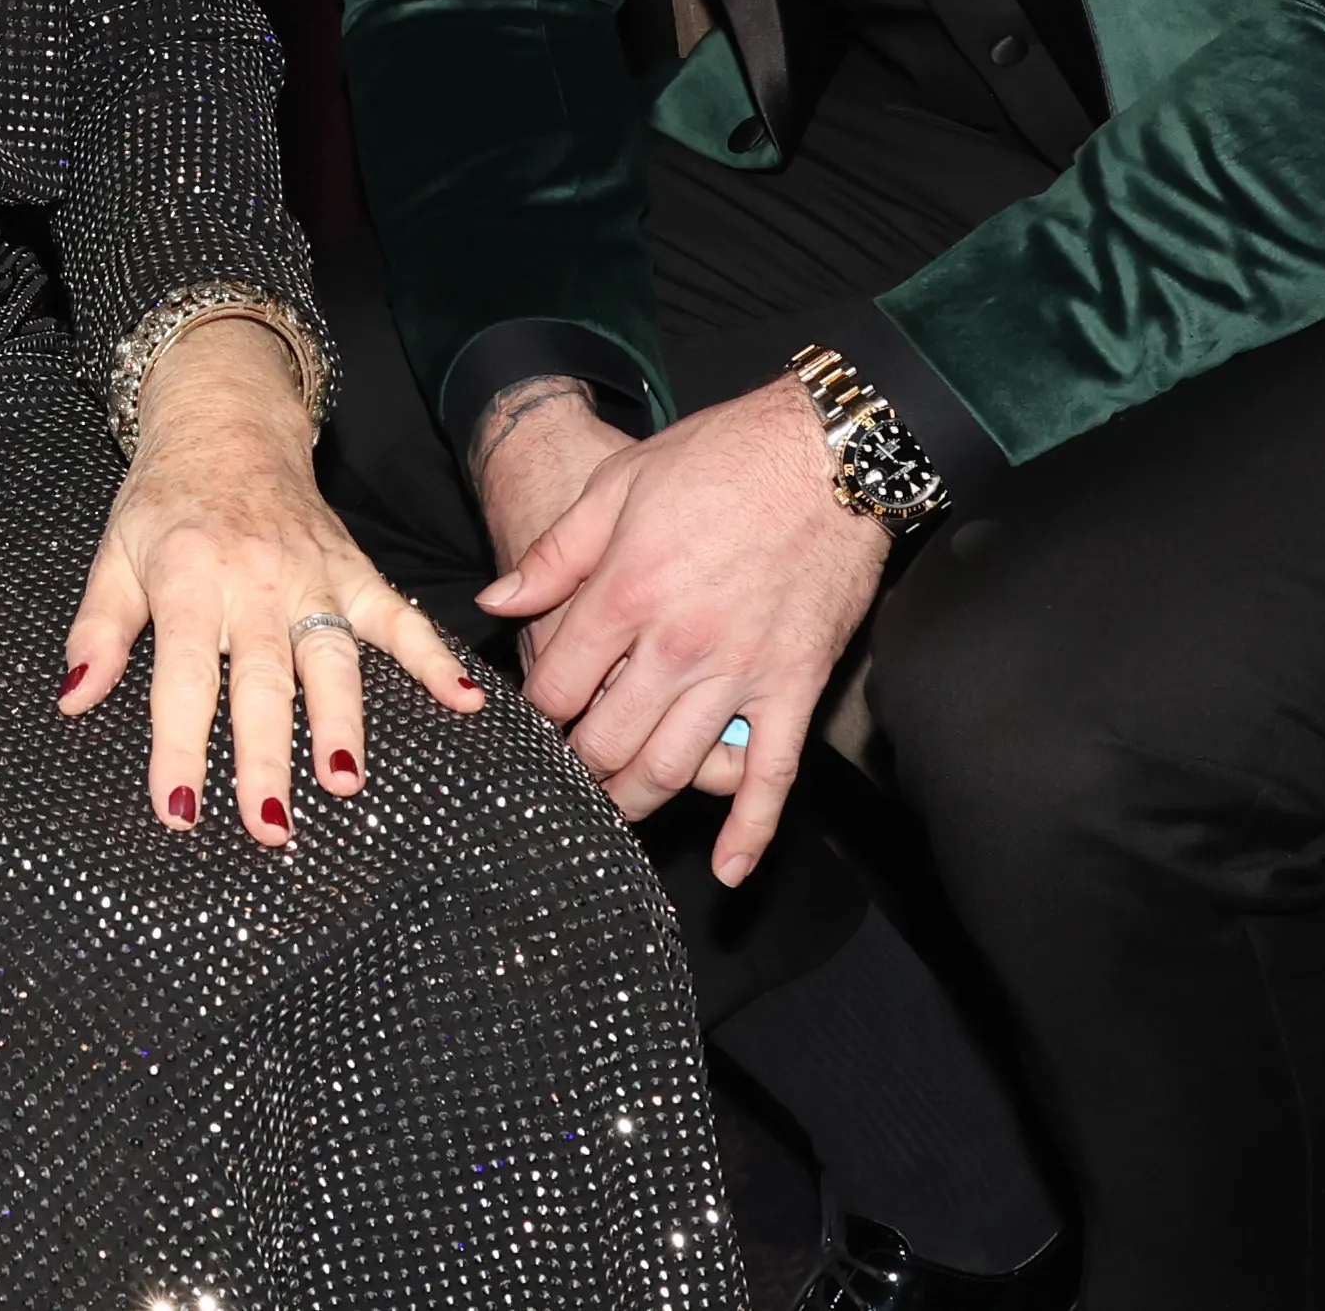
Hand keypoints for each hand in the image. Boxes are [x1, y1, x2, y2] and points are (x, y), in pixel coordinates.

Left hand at [61, 316, 483, 843]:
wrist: (227, 423)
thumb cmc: (164, 502)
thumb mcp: (114, 554)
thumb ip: (97, 630)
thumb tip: (73, 699)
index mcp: (187, 580)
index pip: (181, 676)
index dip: (178, 745)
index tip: (179, 810)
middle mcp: (252, 582)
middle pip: (259, 680)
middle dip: (263, 756)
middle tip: (268, 824)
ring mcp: (311, 576)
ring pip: (329, 658)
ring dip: (339, 722)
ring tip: (344, 783)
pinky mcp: (353, 571)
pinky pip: (399, 617)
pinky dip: (433, 657)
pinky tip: (466, 701)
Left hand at [476, 373, 883, 881]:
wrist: (829, 454)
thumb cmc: (720, 459)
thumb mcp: (617, 485)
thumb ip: (554, 555)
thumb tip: (495, 602)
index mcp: (625, 595)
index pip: (558, 689)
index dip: (535, 717)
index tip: (528, 728)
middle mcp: (678, 645)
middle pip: (607, 743)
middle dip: (576, 773)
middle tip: (562, 783)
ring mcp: (742, 673)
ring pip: (674, 769)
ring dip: (636, 802)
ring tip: (612, 813)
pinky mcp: (797, 686)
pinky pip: (773, 775)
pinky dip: (750, 832)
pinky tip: (727, 869)